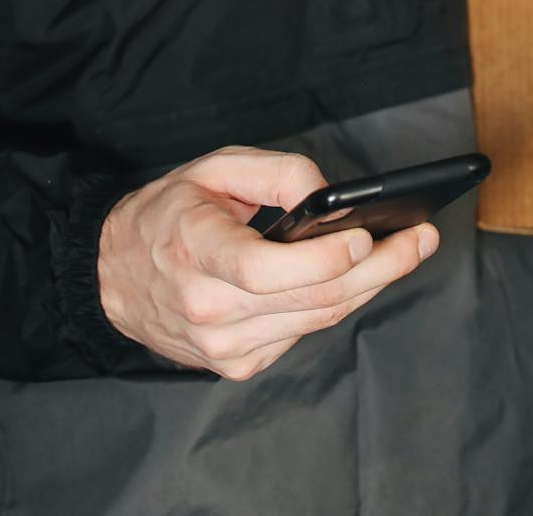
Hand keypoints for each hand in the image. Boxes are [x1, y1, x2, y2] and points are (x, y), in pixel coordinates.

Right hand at [97, 145, 438, 379]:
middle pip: (310, 299)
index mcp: (193, 252)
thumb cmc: (168, 214)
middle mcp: (207, 309)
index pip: (263, 271)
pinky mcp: (235, 365)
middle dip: (379, 268)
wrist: (111, 276)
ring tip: (407, 251)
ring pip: (317, 320)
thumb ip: (275, 172)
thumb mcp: (212, 167)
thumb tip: (331, 196)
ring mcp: (222, 346)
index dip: (320, 259)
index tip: (364, 236)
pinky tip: (354, 277)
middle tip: (421, 239)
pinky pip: (302, 333)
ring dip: (369, 286)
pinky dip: (333, 304)